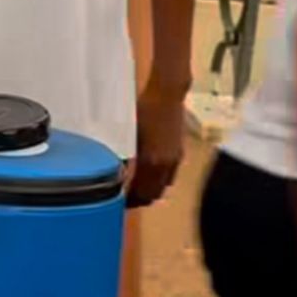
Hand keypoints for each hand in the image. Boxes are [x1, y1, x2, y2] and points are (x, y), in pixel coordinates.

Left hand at [128, 82, 186, 205]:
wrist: (167, 94)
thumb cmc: (144, 109)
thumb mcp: (129, 133)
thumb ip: (125, 155)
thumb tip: (116, 170)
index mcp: (152, 161)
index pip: (142, 193)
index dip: (130, 201)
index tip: (117, 201)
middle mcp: (166, 165)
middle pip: (154, 194)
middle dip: (140, 199)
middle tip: (124, 197)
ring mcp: (175, 160)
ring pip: (164, 186)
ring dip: (150, 190)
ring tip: (135, 187)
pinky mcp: (180, 153)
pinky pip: (170, 176)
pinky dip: (159, 180)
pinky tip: (147, 173)